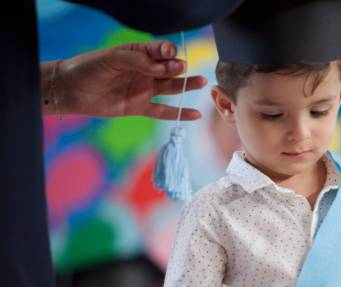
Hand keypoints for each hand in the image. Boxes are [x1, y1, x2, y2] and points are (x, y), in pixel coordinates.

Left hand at [47, 40, 205, 119]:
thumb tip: (160, 69)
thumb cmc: (88, 68)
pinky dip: (179, 113)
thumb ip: (137, 62)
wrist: (71, 91)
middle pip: (169, 68)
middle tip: (182, 68)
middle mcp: (145, 71)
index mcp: (138, 54)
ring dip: (186, 84)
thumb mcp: (111, 59)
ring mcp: (144, 89)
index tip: (171, 55)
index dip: (167, 52)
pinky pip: (163, 111)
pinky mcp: (140, 107)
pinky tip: (194, 114)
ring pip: (170, 87)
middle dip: (177, 67)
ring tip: (201, 82)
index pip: (160, 51)